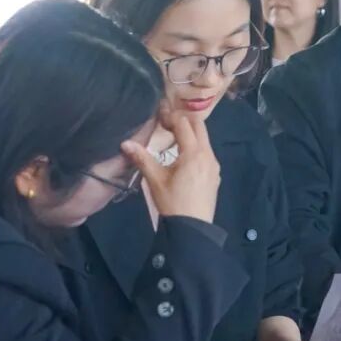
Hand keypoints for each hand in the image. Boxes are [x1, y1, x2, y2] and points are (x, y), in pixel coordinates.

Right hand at [122, 103, 220, 222]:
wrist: (193, 227)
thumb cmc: (172, 202)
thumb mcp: (155, 180)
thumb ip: (142, 158)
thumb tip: (125, 142)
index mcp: (194, 153)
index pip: (184, 125)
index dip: (171, 116)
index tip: (159, 112)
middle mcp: (208, 155)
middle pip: (199, 127)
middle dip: (184, 120)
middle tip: (166, 121)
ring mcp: (214, 165)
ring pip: (205, 140)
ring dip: (191, 133)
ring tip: (172, 136)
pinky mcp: (215, 174)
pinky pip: (207, 153)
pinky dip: (196, 146)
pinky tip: (183, 155)